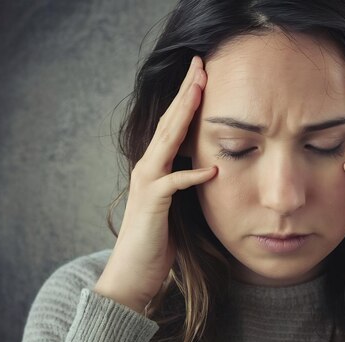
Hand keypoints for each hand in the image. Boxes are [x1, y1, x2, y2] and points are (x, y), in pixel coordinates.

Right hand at [93, 56, 216, 312]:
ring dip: (183, 116)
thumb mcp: (177, 203)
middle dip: (185, 93)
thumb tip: (210, 165)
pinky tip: (211, 168)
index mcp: (157, 166)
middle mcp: (148, 169)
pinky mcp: (152, 206)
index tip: (202, 73)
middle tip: (199, 65)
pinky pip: (173, 185)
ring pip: (166, 142)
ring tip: (199, 92)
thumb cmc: (158, 239)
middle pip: (169, 123)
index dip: (186, 97)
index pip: (173, 124)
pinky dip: (191, 176)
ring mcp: (147, 185)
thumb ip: (187, 180)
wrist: (132, 274)